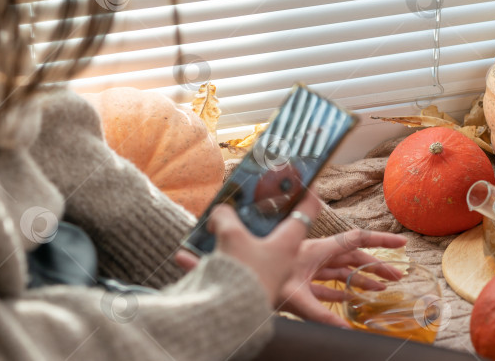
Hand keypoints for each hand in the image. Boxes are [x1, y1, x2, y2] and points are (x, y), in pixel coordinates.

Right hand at [174, 191, 321, 306]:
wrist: (231, 315)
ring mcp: (267, 272)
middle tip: (253, 198)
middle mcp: (282, 257)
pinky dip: (215, 257)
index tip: (308, 178)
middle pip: (278, 227)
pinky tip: (186, 255)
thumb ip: (225, 217)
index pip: (307, 210)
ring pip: (252, 245)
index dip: (308, 192)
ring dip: (235, 235)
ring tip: (214, 225)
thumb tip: (220, 212)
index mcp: (288, 242)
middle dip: (264, 213)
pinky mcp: (249, 285)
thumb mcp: (232, 236)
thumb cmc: (243, 273)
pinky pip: (233, 264)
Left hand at [276, 229, 406, 327]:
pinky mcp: (302, 282)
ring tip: (383, 288)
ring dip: (363, 278)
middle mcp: (316, 256)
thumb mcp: (296, 299)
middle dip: (377, 266)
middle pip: (354, 258)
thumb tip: (347, 330)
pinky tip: (355, 297)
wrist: (238, 287)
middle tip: (398, 277)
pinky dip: (345, 289)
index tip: (402, 244)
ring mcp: (309, 268)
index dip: (380, 242)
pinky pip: (329, 284)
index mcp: (318, 250)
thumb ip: (323, 315)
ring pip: (343, 270)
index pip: (356, 241)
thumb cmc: (263, 283)